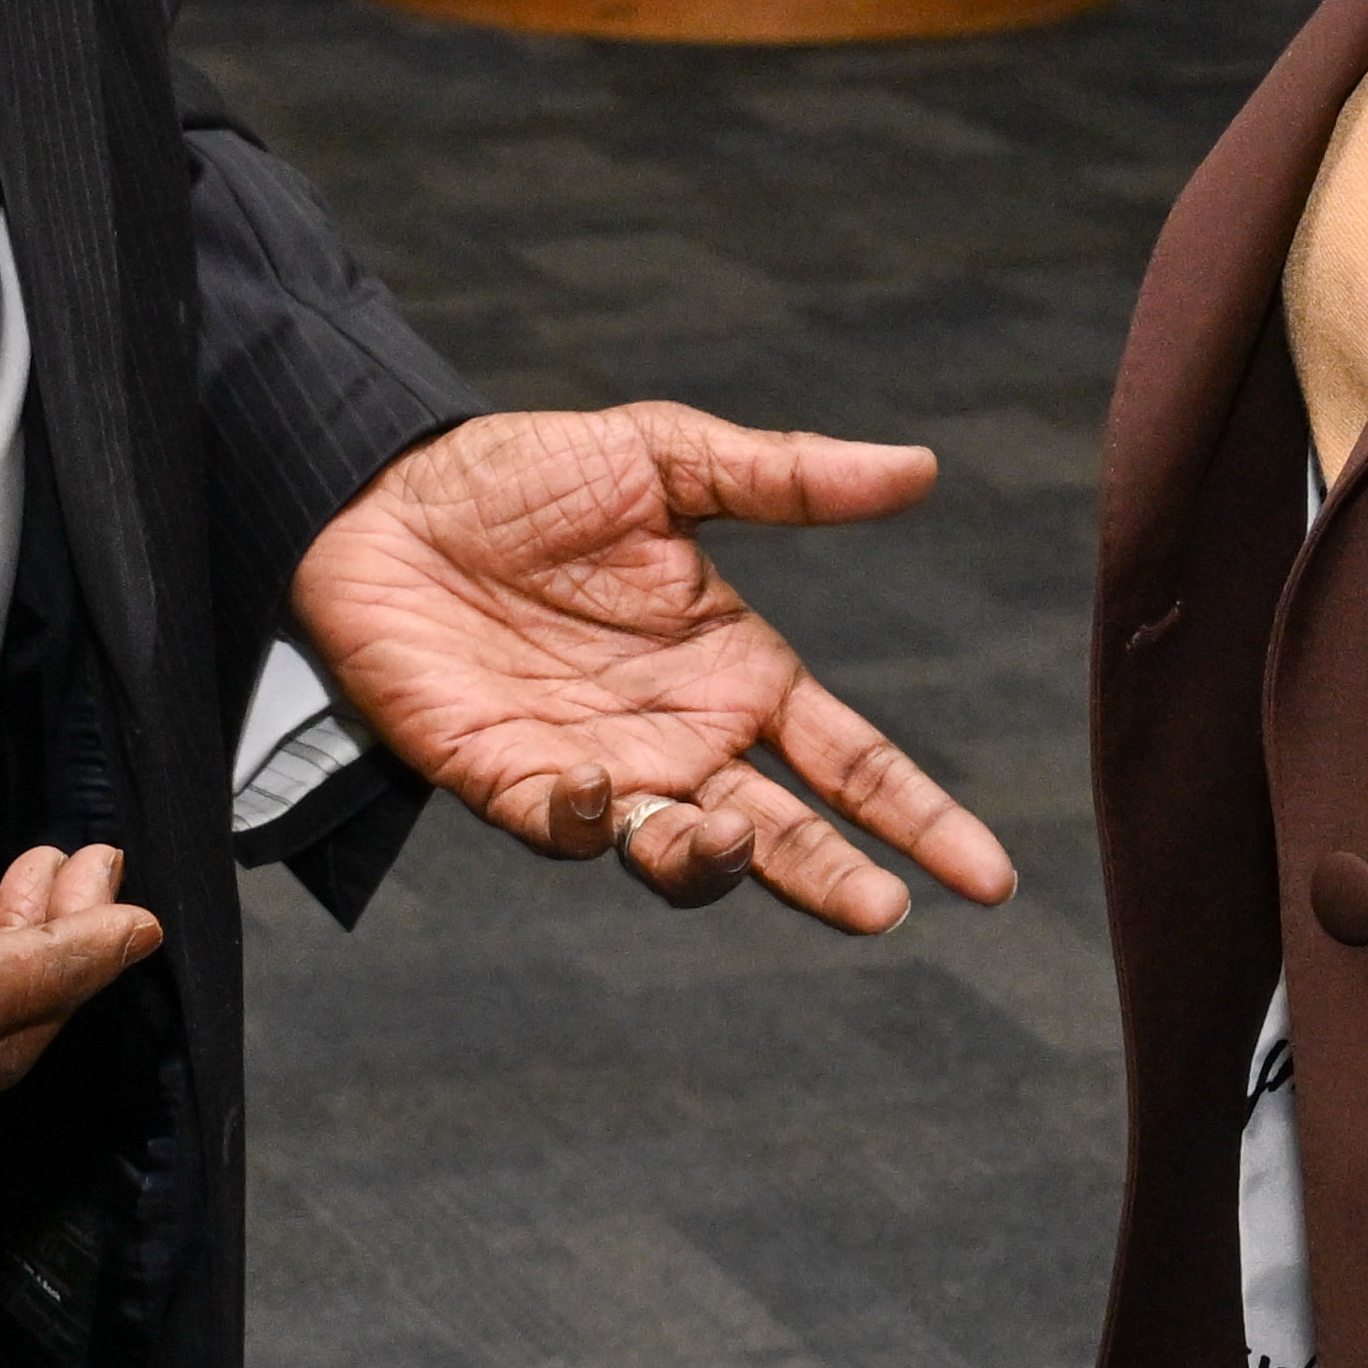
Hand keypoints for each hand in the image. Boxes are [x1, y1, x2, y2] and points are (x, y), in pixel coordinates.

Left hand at [289, 404, 1019, 930]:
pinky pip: (567, 829)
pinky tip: (606, 786)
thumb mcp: (666, 459)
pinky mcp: (510, 778)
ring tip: (729, 830)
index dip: (917, 818)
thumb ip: (788, 478)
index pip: (850, 761)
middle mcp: (682, 735)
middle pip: (783, 835)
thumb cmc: (525, 475)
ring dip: (712, 861)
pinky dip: (592, 823)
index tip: (985, 876)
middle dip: (837, 879)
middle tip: (885, 909)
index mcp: (737, 669)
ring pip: (679, 855)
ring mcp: (602, 767)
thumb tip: (920, 469)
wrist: (382, 491)